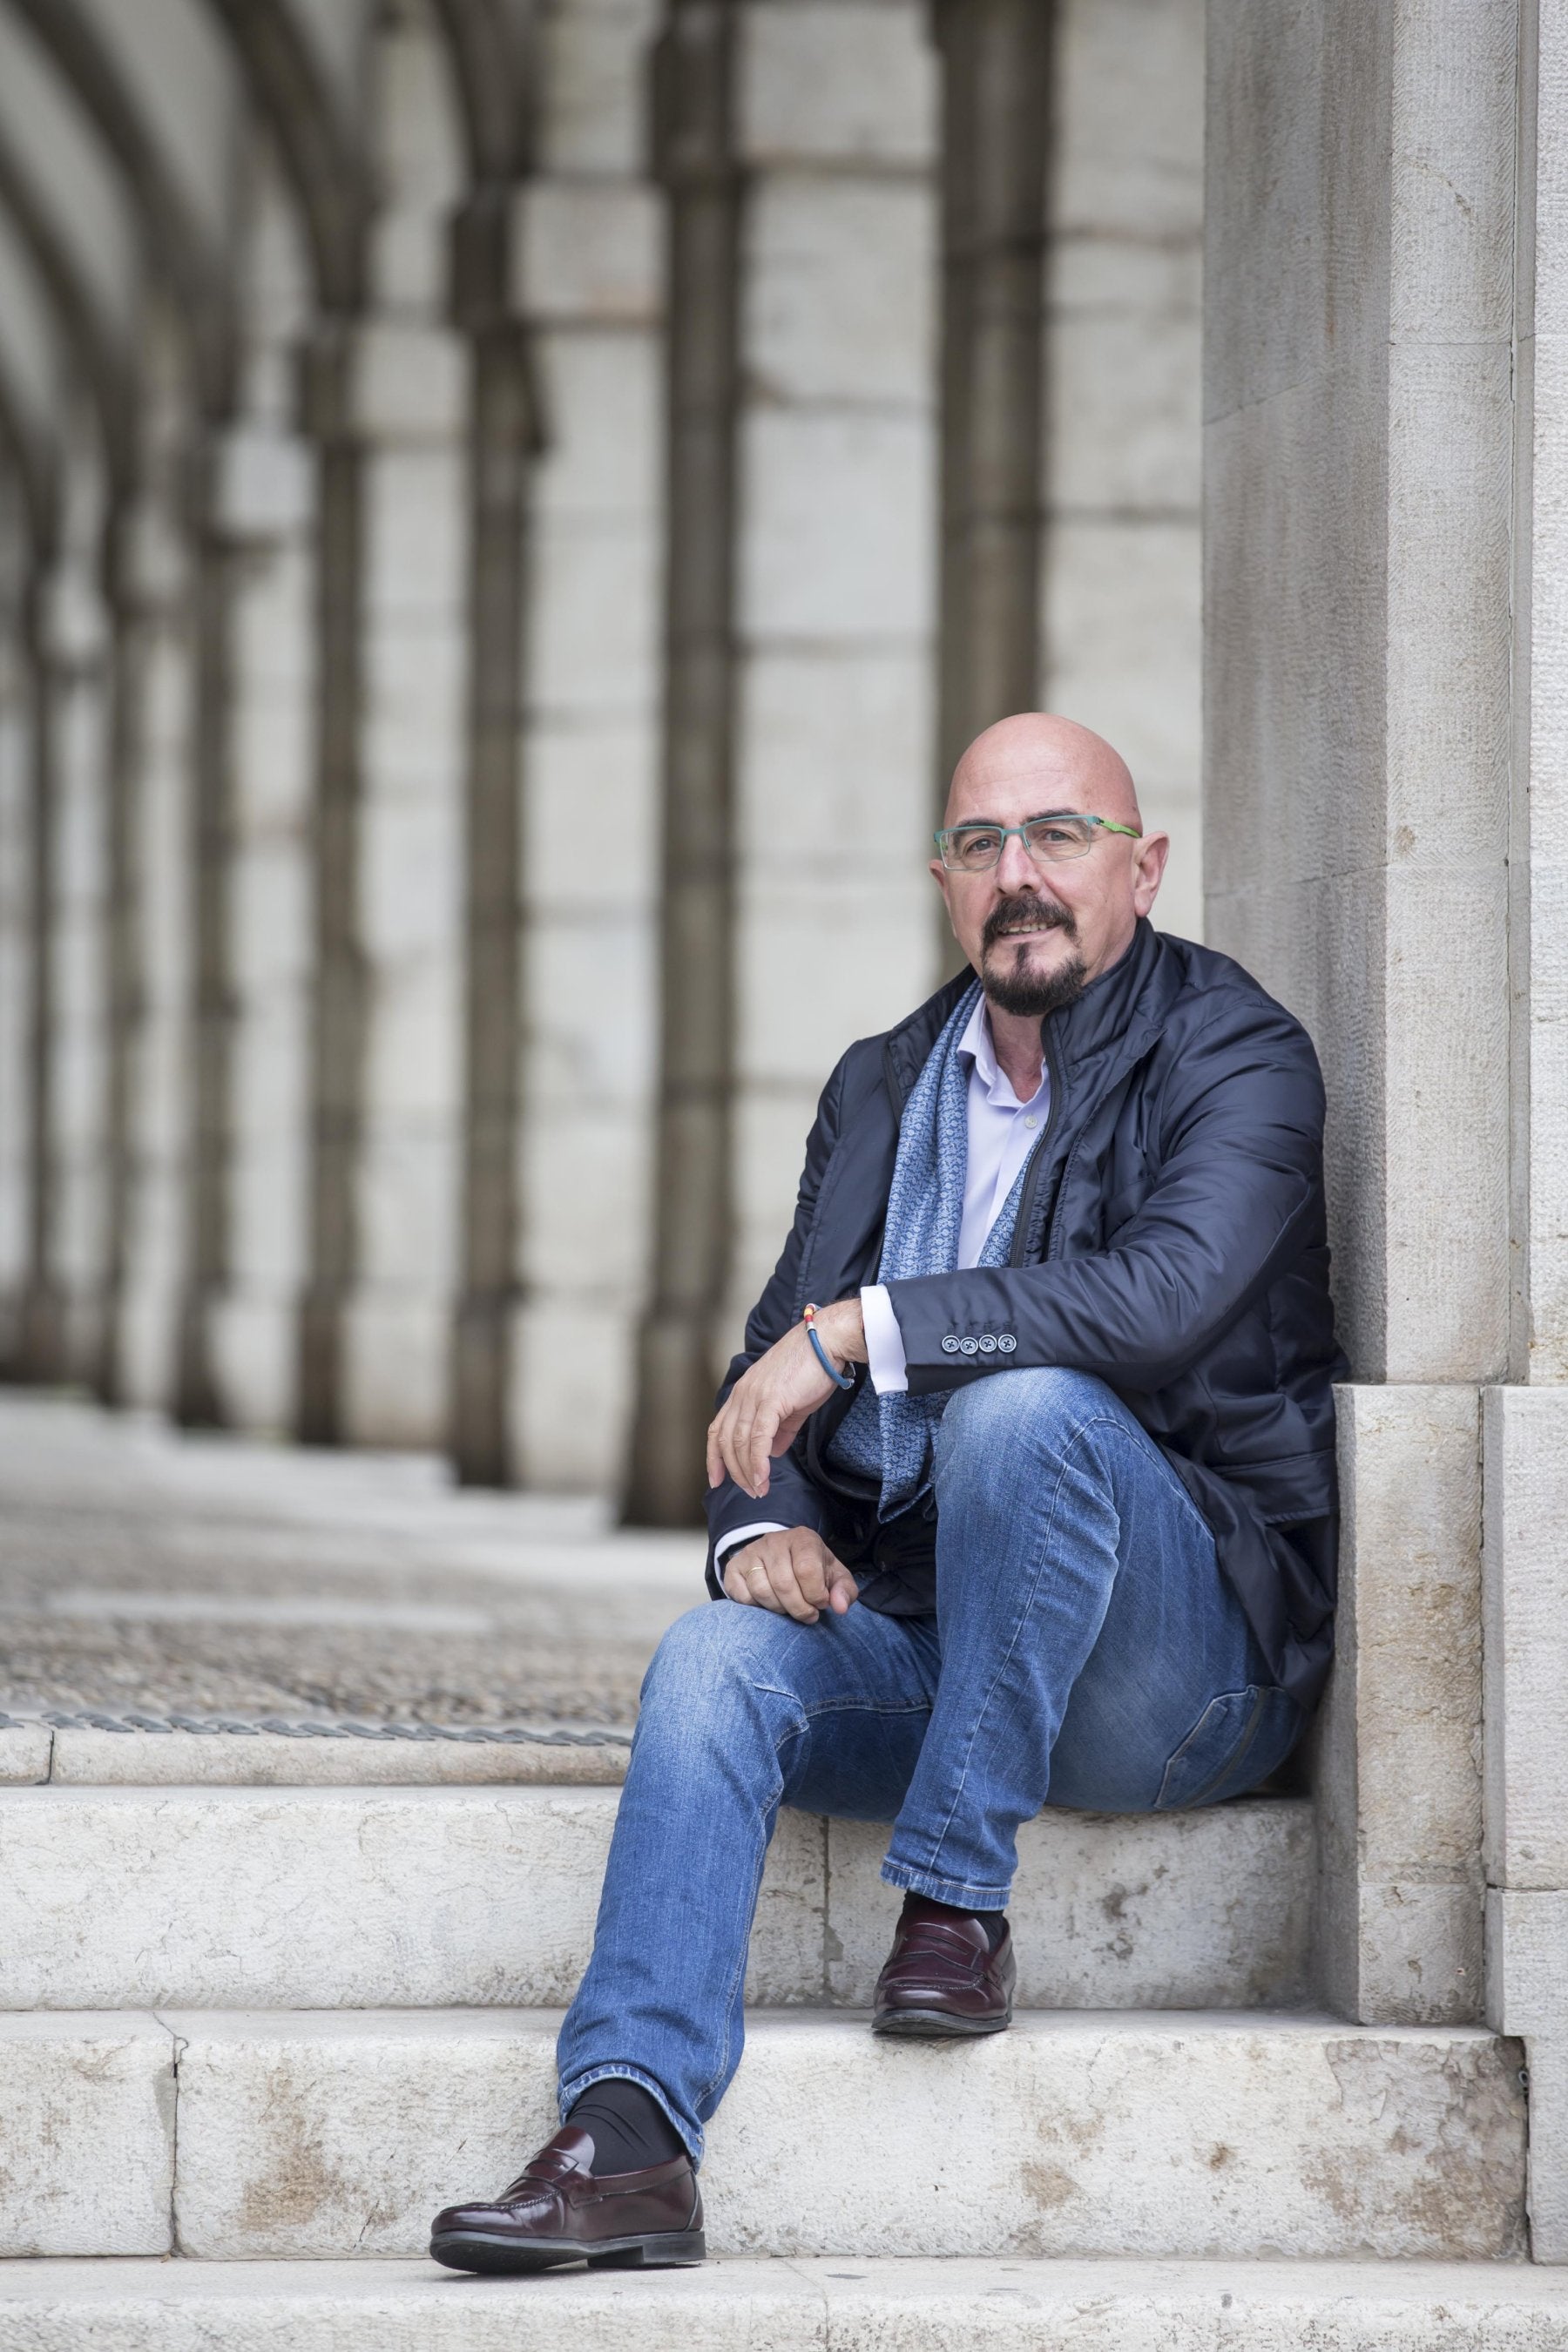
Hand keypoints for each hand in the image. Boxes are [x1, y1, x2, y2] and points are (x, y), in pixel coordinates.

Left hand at [706, 1298, 866, 1499]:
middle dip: (735, 1471)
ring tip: (758, 1490)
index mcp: (743, 1392)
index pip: (718, 1430)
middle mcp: (742, 1394)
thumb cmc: (812, 1367)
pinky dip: (758, 1461)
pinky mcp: (771, 1399)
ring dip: (747, 1471)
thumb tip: (774, 1452)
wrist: (827, 1341)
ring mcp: (755, 1396)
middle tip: (750, 1491)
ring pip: (740, 1442)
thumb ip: (781, 1429)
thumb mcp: (791, 1402)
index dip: (714, 1457)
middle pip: (726, 1441)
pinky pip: (759, 1437)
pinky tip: (763, 1477)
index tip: (716, 1480)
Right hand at [722, 1527, 858, 1621]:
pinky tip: (769, 1604)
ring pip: (762, 1591)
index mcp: (802, 1538)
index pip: (807, 1569)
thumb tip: (840, 1607)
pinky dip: (757, 1608)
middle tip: (808, 1615)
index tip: (821, 1604)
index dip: (816, 1595)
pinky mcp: (733, 1567)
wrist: (783, 1557)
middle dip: (799, 1608)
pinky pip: (742, 1596)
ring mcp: (750, 1553)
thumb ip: (844, 1591)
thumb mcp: (834, 1577)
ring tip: (789, 1608)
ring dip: (779, 1610)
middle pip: (783, 1584)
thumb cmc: (813, 1570)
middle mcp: (773, 1541)